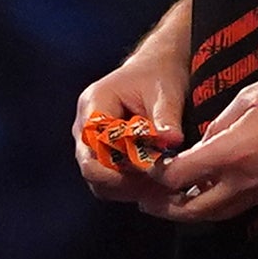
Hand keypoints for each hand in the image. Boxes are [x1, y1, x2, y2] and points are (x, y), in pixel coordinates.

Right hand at [74, 51, 187, 209]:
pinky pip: (109, 181)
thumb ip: (166, 118)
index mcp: (94, 105)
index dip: (118, 166)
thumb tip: (172, 141)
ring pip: (98, 181)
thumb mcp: (166, 93)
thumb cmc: (159, 76)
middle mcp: (84, 126)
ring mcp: (90, 143)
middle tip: (158, 187)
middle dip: (124, 183)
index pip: (93, 147)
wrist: (156, 70)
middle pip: (91, 169)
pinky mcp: (102, 154)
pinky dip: (130, 187)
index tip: (150, 171)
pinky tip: (157, 185)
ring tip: (161, 187)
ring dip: (128, 188)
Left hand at [149, 61, 257, 223]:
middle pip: (196, 209)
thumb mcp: (251, 95)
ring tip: (170, 203)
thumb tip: (203, 142)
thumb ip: (220, 124)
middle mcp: (249, 182)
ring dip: (192, 211)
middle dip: (166, 208)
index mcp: (234, 153)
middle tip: (144, 202)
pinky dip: (220, 204)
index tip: (143, 168)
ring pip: (221, 213)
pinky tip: (211, 191)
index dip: (157, 176)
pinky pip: (244, 205)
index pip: (180, 177)